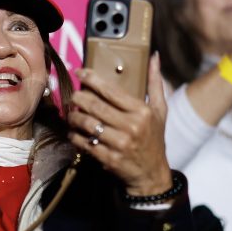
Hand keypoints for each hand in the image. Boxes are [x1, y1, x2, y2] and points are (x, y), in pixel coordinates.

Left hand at [67, 55, 173, 196]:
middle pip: (95, 106)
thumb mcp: (159, 110)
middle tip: (72, 95)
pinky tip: (74, 131)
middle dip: (78, 98)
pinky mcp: (109, 158)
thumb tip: (154, 56)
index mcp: (141, 111)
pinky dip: (75, 136)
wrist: (152, 174)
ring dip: (74, 117)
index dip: (91, 79)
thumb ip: (155, 83)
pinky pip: (84, 143)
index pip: (111, 90)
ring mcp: (119, 144)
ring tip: (71, 113)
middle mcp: (131, 127)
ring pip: (87, 124)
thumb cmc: (154, 138)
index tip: (80, 72)